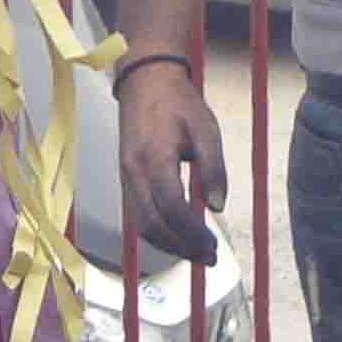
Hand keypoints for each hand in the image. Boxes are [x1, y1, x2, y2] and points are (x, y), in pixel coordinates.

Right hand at [118, 58, 223, 265]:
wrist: (145, 82)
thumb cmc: (178, 104)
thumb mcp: (206, 129)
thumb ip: (213, 169)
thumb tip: (216, 207)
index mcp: (154, 158)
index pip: (170, 207)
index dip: (191, 232)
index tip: (213, 246)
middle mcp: (133, 173)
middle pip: (152, 225)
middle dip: (181, 247)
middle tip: (209, 258)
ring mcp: (126, 177)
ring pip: (141, 225)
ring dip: (169, 245)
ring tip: (198, 254)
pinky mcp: (126, 179)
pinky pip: (138, 215)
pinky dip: (158, 232)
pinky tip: (180, 237)